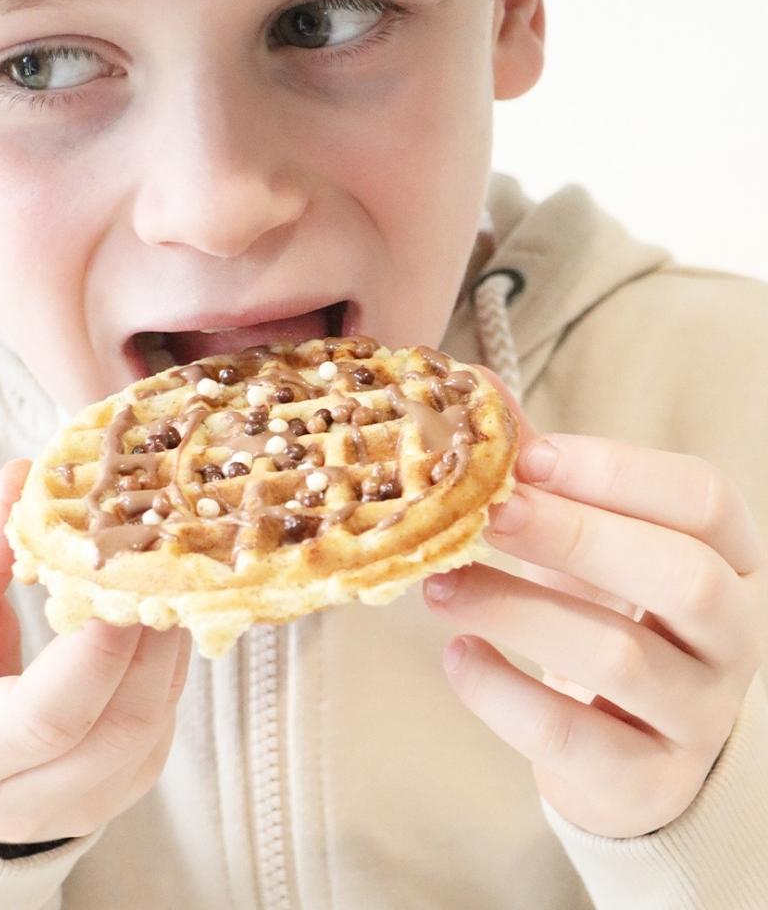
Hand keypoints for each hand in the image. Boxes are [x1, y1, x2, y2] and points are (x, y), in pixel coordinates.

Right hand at [0, 460, 190, 844]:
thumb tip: (23, 480)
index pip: (46, 719)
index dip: (96, 651)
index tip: (122, 576)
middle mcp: (29, 799)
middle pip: (121, 725)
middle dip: (154, 635)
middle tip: (165, 556)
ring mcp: (88, 802)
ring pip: (155, 724)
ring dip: (172, 641)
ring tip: (172, 571)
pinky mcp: (127, 785)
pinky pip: (165, 721)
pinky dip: (171, 661)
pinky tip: (163, 608)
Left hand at [423, 373, 767, 837]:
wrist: (625, 746)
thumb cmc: (607, 616)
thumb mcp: (587, 541)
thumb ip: (540, 474)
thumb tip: (471, 391)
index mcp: (728, 558)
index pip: (704, 500)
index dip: (616, 471)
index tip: (529, 455)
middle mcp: (732, 635)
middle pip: (683, 576)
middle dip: (577, 535)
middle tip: (488, 514)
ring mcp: (697, 714)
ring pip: (620, 657)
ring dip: (515, 609)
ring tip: (438, 585)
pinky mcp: (646, 781)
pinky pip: (574, 736)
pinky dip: (502, 692)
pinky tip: (459, 656)